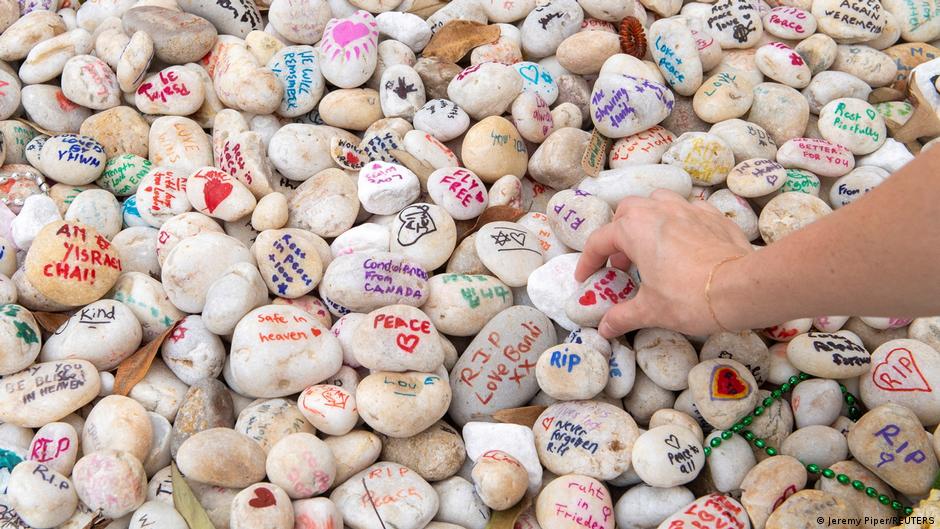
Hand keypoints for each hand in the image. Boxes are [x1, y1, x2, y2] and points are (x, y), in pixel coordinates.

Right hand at [575, 189, 753, 337]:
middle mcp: (657, 211)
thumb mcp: (650, 311)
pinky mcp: (713, 215)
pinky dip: (679, 220)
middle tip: (621, 261)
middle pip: (626, 211)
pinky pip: (689, 209)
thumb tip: (604, 328)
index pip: (599, 241)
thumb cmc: (689, 297)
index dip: (588, 261)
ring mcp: (687, 209)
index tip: (586, 277)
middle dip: (618, 233)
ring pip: (657, 201)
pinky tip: (683, 240)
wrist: (741, 288)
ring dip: (647, 217)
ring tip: (650, 243)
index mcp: (634, 229)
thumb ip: (622, 316)